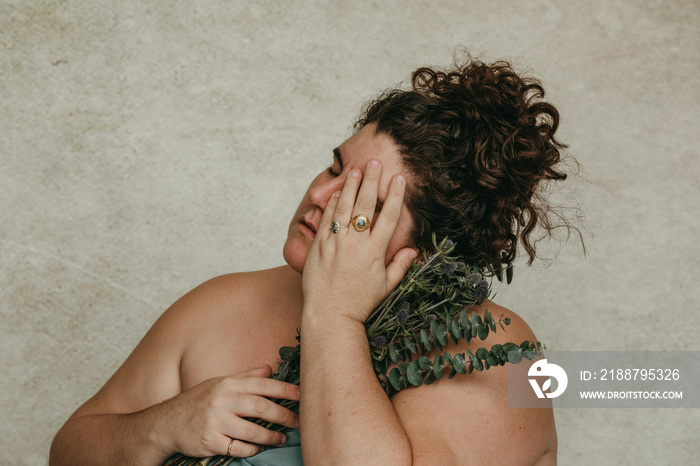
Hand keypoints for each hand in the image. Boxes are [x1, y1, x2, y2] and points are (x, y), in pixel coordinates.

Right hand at [158, 365, 298, 457]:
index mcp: (228, 384)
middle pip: (260, 407)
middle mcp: (222, 400)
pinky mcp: (210, 441)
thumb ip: (246, 377)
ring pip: (252, 430)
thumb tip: (269, 368)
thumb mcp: (219, 383)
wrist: (166, 423)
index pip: (262, 384)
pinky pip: (238, 447)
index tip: (302, 395)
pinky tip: (258, 448)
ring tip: (281, 439)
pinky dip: (252, 449)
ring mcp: (215, 421)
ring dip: (271, 437)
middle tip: (297, 422)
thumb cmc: (197, 402)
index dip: (285, 389)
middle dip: (283, 415)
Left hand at [302, 159, 416, 322]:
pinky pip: (326, 220)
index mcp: (375, 252)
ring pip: (343, 207)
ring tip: (354, 170)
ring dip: (349, 186)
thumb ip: (400, 266)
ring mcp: (335, 243)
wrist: (331, 315)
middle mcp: (355, 244)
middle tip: (374, 162)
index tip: (398, 179)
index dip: (394, 195)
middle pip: (364, 205)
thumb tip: (414, 250)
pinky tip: (335, 193)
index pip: (388, 216)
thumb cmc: (360, 303)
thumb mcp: (386, 286)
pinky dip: (331, 204)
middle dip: (371, 181)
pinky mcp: (318, 246)